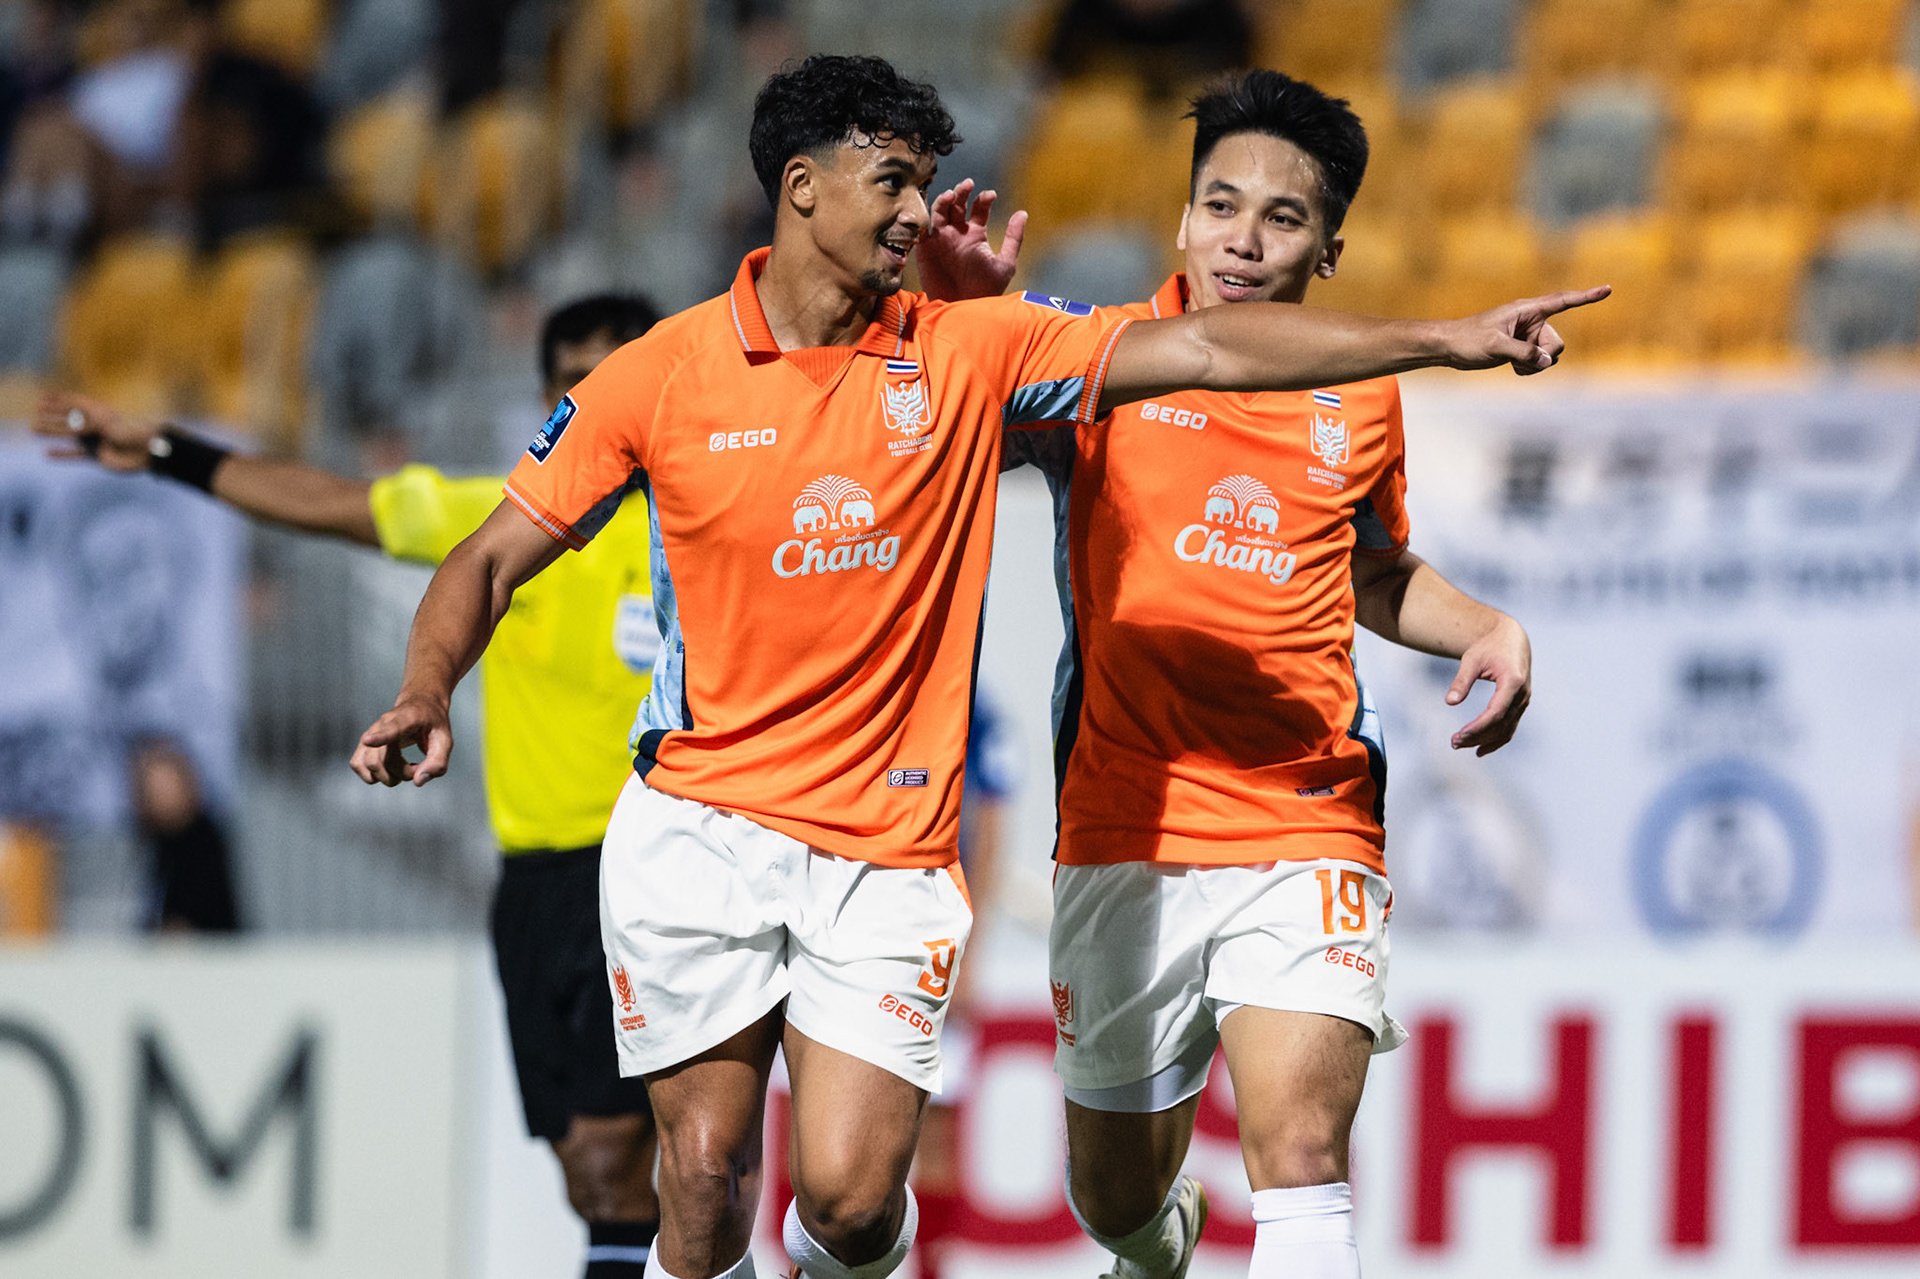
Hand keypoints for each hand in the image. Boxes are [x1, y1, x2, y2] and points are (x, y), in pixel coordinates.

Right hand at [32, 390, 162, 471]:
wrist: (149, 452)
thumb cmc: (133, 433)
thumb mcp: (109, 425)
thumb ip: (89, 425)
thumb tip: (70, 428)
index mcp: (99, 412)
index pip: (75, 403)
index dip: (59, 399)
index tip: (42, 396)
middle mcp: (95, 425)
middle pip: (69, 418)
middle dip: (52, 415)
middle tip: (34, 413)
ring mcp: (95, 441)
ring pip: (68, 436)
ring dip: (51, 432)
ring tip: (34, 430)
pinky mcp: (97, 456)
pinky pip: (76, 454)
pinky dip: (62, 454)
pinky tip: (47, 454)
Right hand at [350, 696, 453, 786]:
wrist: (420, 705)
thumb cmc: (433, 723)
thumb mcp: (445, 740)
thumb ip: (437, 762)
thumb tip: (418, 781)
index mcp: (407, 718)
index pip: (392, 728)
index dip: (380, 736)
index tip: (369, 741)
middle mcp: (383, 724)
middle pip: (381, 760)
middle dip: (402, 773)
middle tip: (418, 768)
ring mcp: (369, 733)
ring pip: (369, 765)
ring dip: (389, 777)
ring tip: (405, 769)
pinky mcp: (363, 744)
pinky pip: (358, 766)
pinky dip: (374, 776)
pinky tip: (390, 770)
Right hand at [916, 178, 1026, 302]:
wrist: (964, 309)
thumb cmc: (986, 290)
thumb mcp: (1005, 264)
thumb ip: (1014, 239)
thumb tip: (1023, 213)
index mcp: (976, 234)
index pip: (979, 208)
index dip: (984, 198)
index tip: (990, 196)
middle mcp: (958, 233)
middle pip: (958, 204)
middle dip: (962, 192)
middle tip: (968, 185)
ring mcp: (941, 239)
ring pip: (940, 211)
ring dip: (945, 200)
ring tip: (952, 194)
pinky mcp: (926, 249)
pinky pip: (922, 229)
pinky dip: (925, 217)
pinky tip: (933, 209)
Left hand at [1439, 286, 1610, 374]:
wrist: (1450, 348)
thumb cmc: (1469, 339)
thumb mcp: (1495, 345)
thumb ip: (1523, 353)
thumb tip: (1545, 361)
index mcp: (1527, 310)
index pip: (1562, 301)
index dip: (1586, 297)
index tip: (1607, 289)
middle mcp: (1532, 322)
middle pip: (1558, 343)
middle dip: (1544, 355)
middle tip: (1521, 356)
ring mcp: (1528, 337)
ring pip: (1549, 357)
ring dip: (1534, 365)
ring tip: (1511, 362)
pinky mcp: (1522, 350)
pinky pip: (1538, 364)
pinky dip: (1528, 369)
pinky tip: (1510, 367)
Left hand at [1446, 614, 1531, 755]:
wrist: (1512, 639)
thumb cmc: (1490, 647)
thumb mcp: (1471, 659)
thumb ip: (1461, 681)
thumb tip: (1449, 702)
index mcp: (1513, 682)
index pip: (1496, 712)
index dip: (1478, 727)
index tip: (1459, 735)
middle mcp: (1522, 694)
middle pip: (1500, 725)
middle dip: (1477, 736)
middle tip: (1453, 742)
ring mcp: (1523, 701)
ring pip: (1506, 730)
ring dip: (1484, 741)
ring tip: (1459, 744)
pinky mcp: (1520, 705)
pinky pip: (1510, 728)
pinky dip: (1496, 740)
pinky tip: (1479, 749)